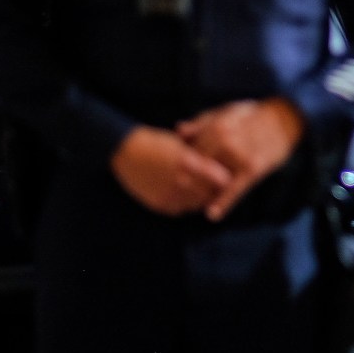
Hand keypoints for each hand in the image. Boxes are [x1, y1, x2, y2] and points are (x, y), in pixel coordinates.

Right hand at [109, 126, 231, 216]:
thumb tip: (220, 169)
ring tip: (200, 192)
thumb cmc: (157, 143)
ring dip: (199, 199)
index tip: (227, 177)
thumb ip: (200, 158)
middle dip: (214, 191)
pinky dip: (184, 204)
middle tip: (217, 188)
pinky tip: (183, 195)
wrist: (126, 152)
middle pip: (209, 195)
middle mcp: (180, 180)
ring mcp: (168, 194)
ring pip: (195, 205)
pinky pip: (179, 209)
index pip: (221, 180)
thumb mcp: (182, 145)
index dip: (225, 179)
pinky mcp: (158, 204)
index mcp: (188, 162)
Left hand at [176, 98, 305, 220]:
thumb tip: (178, 130)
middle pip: (199, 167)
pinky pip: (235, 189)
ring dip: (203, 193)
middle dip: (189, 180)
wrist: (285, 119)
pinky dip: (223, 203)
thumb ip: (202, 122)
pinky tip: (212, 215)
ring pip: (214, 180)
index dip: (182, 163)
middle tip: (180, 193)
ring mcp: (238, 155)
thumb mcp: (227, 112)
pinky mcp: (253, 169)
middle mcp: (225, 140)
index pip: (190, 149)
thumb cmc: (253, 115)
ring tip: (191, 205)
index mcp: (216, 125)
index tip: (174, 173)